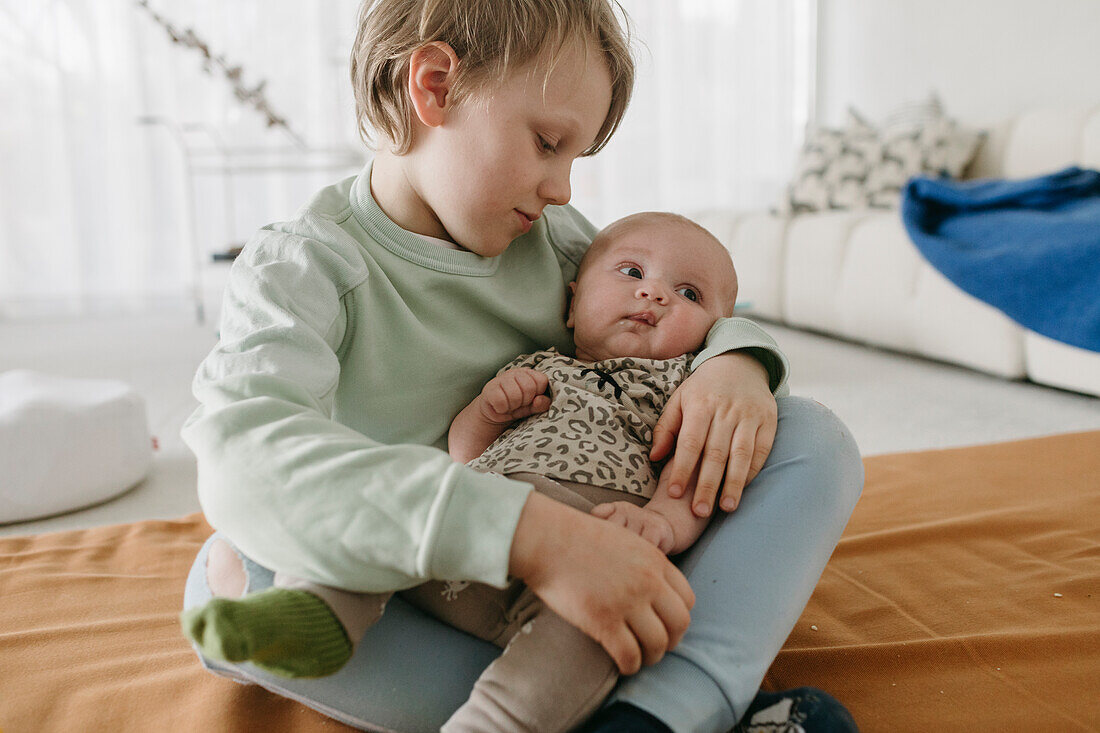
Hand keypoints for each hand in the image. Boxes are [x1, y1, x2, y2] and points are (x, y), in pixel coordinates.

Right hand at [478, 367, 550, 424]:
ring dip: (513, 406)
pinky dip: (502, 409)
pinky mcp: (489, 389)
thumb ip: (542, 404)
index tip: (530, 399)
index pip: (541, 380)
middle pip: (529, 387)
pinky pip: (500, 401)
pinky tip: (500, 407)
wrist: (495, 413)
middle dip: (525, 401)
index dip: (538, 394)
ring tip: (509, 406)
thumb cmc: (516, 407)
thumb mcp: (532, 407)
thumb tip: (540, 400)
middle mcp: (515, 373)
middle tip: (518, 404)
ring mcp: (501, 379)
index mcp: (529, 374)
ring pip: (514, 395)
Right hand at [510, 493, 694, 674]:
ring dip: (652, 656)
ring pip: (658, 644)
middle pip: (679, 624)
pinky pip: (629, 655)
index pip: (687, 598)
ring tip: (640, 658)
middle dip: (672, 640)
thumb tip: (650, 589)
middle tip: (657, 646)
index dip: (678, 616)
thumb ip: (643, 562)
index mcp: (654, 560)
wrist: (547, 539)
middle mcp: (648, 582)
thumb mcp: (624, 539)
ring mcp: (627, 602)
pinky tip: (623, 664)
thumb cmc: (577, 538)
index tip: (665, 624)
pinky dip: (630, 665)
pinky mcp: (603, 621)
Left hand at [650, 352, 776, 516]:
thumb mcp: (679, 400)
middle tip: (698, 512)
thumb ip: (666, 428)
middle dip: (707, 485)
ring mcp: (749, 415)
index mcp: (700, 404)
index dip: (681, 469)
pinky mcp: (768, 420)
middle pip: (716, 453)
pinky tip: (742, 489)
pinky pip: (761, 450)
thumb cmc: (703, 389)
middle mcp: (726, 410)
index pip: (690, 442)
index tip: (673, 493)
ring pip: (741, 454)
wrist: (740, 363)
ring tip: (726, 508)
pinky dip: (752, 471)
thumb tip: (654, 457)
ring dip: (733, 484)